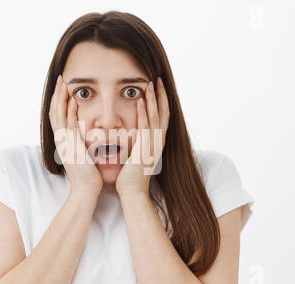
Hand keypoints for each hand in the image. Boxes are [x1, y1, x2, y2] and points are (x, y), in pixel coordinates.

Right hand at [49, 75, 102, 196]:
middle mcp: (61, 140)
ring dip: (61, 98)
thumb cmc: (88, 175)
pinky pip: (68, 126)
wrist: (86, 190)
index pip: (58, 115)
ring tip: (64, 83)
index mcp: (64, 140)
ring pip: (58, 116)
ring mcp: (65, 143)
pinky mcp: (71, 147)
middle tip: (61, 79)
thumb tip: (88, 134)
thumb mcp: (83, 154)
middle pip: (54, 111)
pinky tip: (72, 101)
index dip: (59, 100)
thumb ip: (83, 142)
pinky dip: (69, 113)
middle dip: (57, 94)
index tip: (64, 87)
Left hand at [115, 77, 169, 196]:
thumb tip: (131, 135)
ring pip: (155, 117)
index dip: (161, 101)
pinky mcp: (145, 148)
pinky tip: (140, 101)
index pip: (162, 117)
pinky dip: (143, 113)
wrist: (133, 192)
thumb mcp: (136, 156)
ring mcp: (153, 145)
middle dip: (160, 95)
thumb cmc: (130, 177)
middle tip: (157, 79)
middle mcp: (158, 141)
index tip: (157, 87)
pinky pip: (145, 126)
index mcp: (156, 142)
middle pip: (163, 113)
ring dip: (152, 99)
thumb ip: (136, 143)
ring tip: (149, 84)